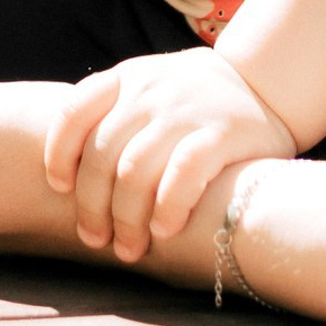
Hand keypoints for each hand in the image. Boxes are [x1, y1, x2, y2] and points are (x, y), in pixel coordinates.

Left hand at [43, 47, 294, 261]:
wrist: (267, 84)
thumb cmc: (195, 99)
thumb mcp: (151, 87)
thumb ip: (116, 115)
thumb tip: (71, 177)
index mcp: (127, 78)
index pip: (74, 111)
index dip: (59, 154)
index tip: (61, 189)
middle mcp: (150, 90)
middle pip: (101, 154)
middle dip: (92, 206)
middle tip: (97, 239)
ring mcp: (185, 109)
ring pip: (134, 171)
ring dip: (125, 219)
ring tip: (130, 247)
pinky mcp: (221, 132)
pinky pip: (182, 173)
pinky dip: (166, 207)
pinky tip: (164, 229)